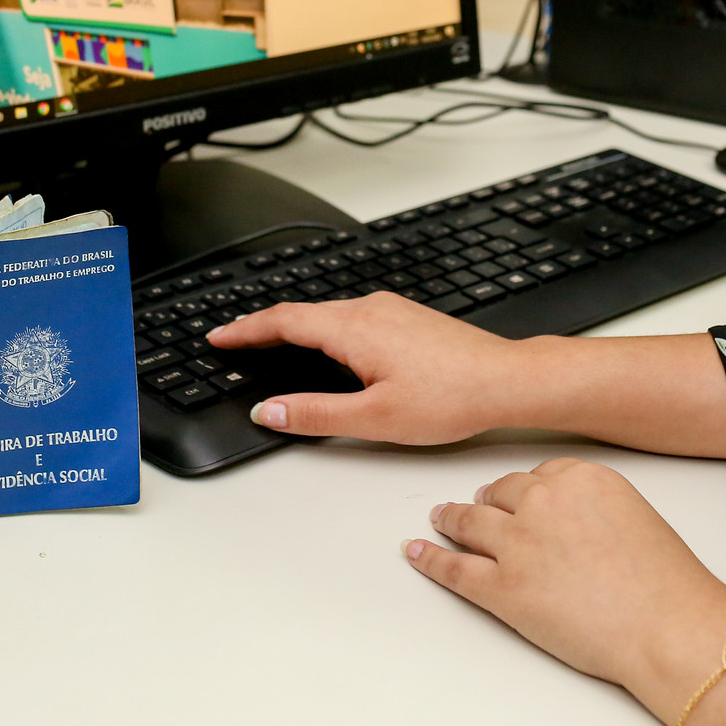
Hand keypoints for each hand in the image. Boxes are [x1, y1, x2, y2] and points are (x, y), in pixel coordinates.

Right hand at [208, 292, 522, 442]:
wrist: (506, 380)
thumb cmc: (450, 398)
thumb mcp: (374, 417)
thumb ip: (315, 414)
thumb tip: (270, 410)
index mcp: (354, 328)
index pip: (283, 321)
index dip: (246, 330)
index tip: (219, 337)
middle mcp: (370, 308)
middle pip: (302, 313)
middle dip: (263, 327)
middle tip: (233, 342)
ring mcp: (390, 309)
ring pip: (327, 314)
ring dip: (294, 327)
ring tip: (269, 344)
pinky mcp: (406, 317)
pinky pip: (350, 317)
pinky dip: (323, 329)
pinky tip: (324, 346)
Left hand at [407, 458, 725, 691]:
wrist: (666, 626)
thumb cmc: (664, 583)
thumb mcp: (636, 516)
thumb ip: (595, 506)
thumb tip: (571, 522)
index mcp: (581, 477)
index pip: (539, 473)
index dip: (523, 489)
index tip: (514, 494)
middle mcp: (543, 501)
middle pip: (500, 493)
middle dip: (487, 500)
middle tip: (475, 505)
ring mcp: (517, 543)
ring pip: (469, 522)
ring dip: (450, 518)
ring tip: (439, 518)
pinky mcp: (501, 587)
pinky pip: (454, 568)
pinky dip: (429, 559)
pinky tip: (416, 551)